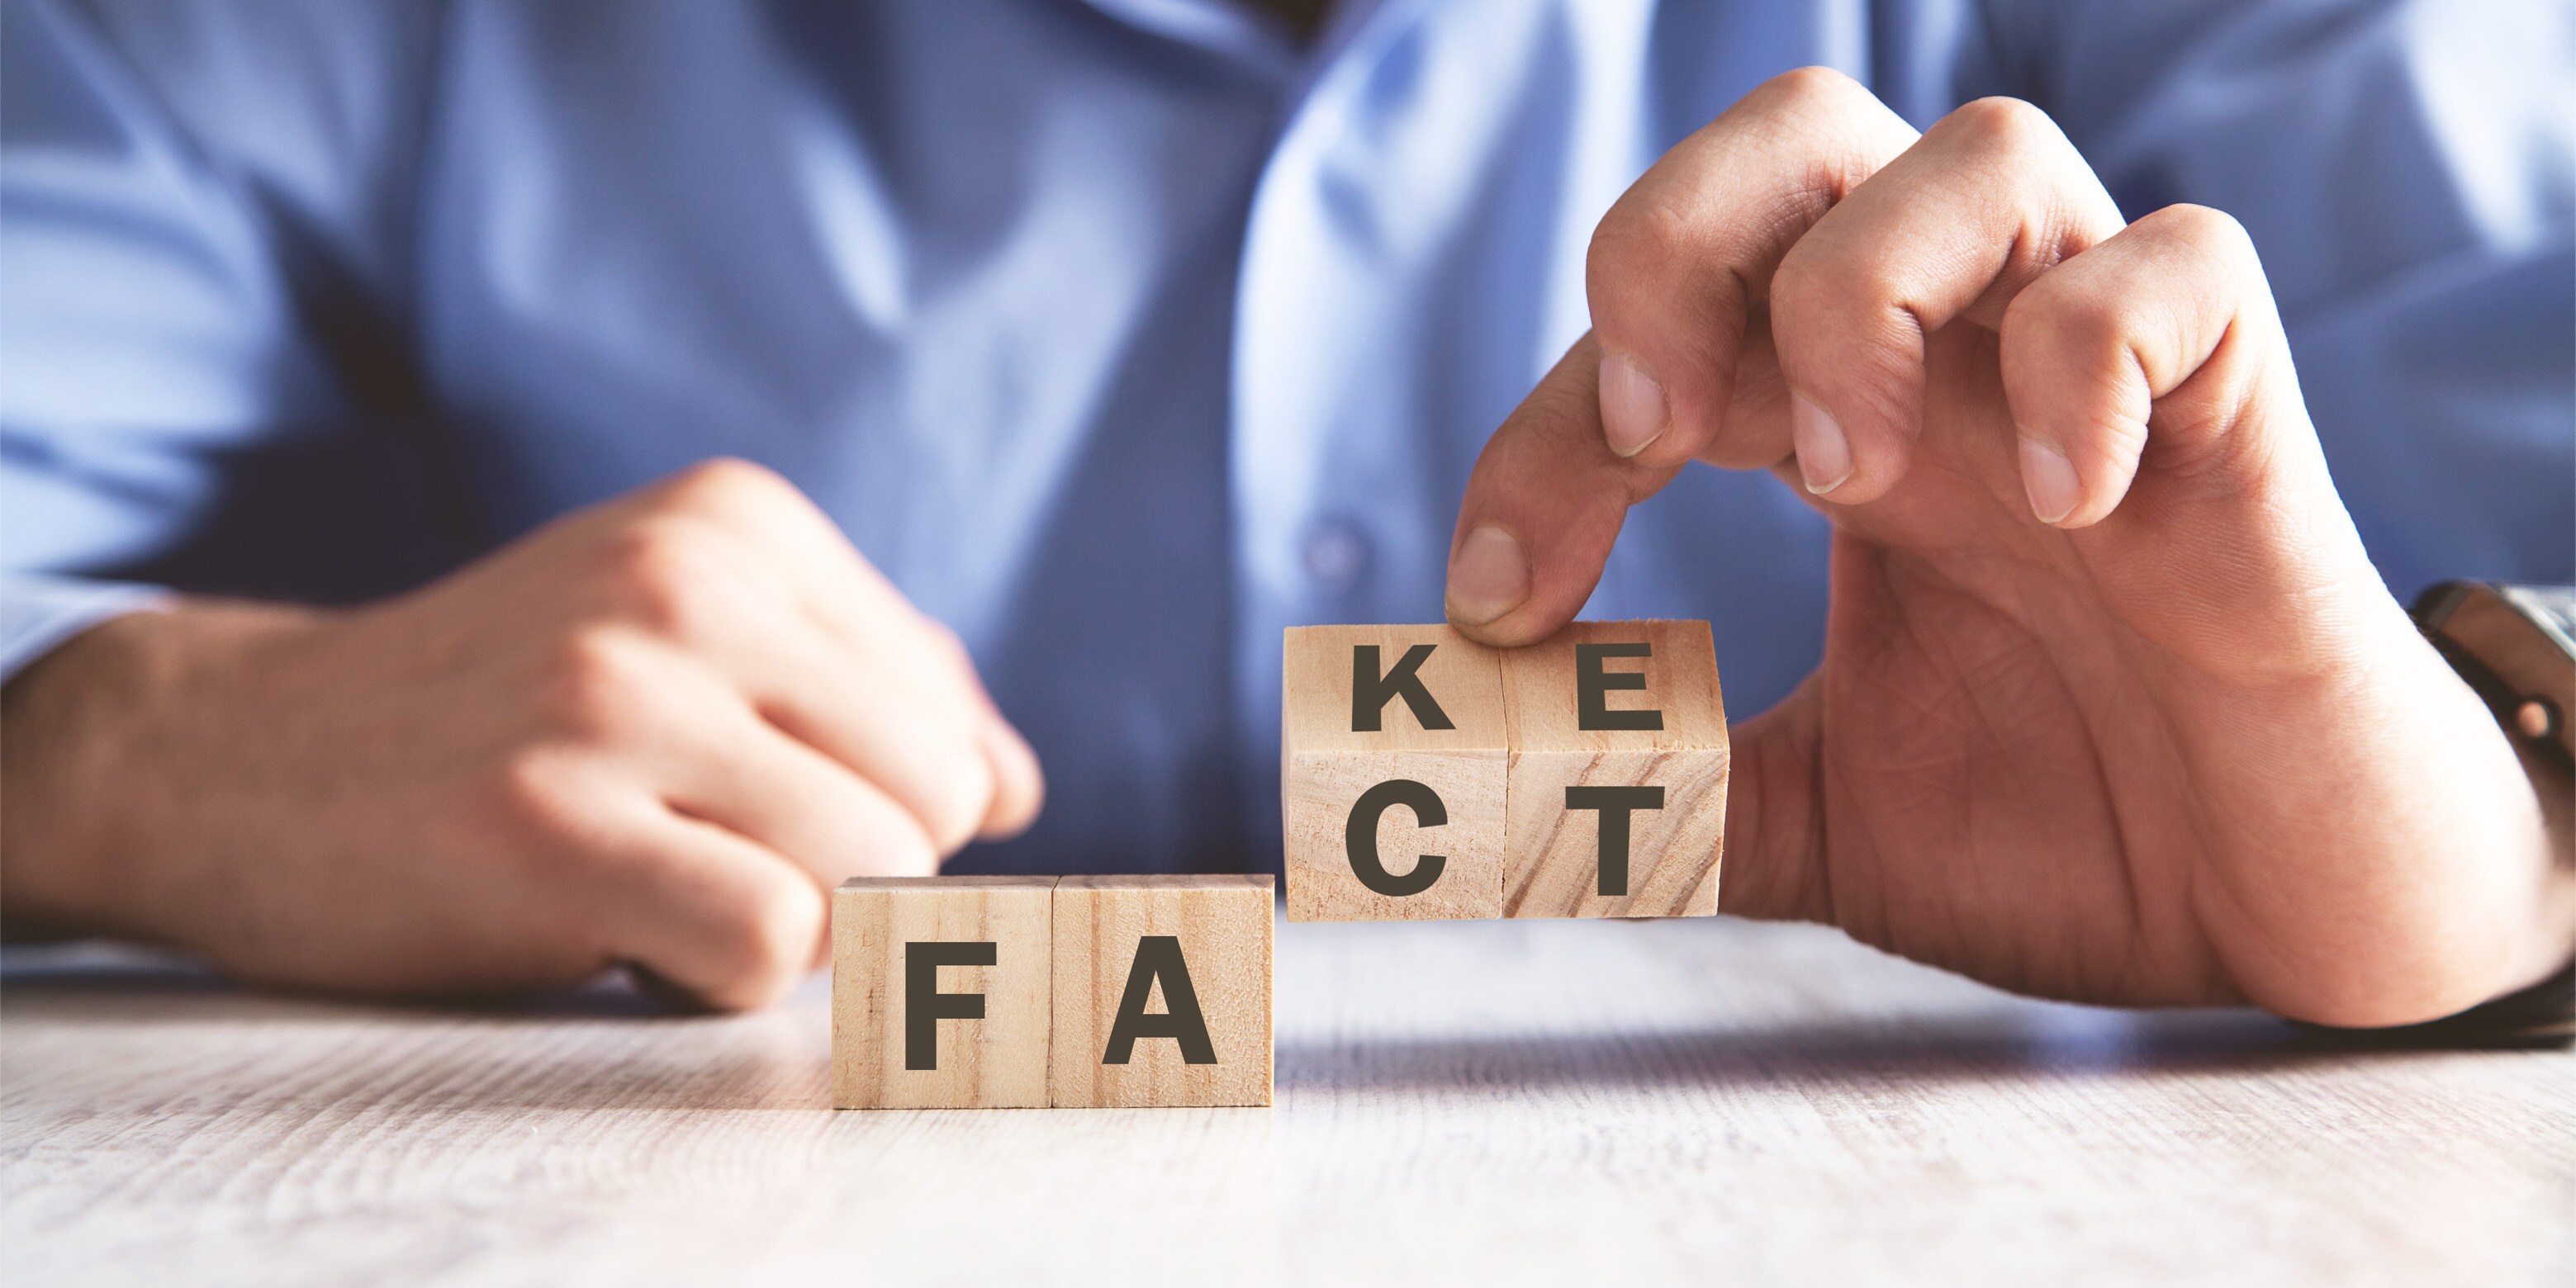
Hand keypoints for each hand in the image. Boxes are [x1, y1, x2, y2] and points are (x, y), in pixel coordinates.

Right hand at [0, 460, 1041, 1008]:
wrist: (231, 753)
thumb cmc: (496, 714)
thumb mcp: (684, 637)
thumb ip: (868, 692)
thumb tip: (1020, 790)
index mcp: (742, 522)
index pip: (955, 730)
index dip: (877, 815)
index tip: (749, 811)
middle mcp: (688, 582)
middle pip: (936, 803)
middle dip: (849, 875)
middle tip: (703, 857)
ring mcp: (612, 694)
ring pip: (871, 876)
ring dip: (783, 927)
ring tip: (654, 883)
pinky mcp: (544, 821)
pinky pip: (772, 945)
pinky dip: (719, 979)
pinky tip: (615, 930)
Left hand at [1444, 69, 2573, 1025]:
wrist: (2282, 916)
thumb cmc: (2073, 832)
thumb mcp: (1821, 823)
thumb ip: (1673, 792)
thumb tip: (1497, 809)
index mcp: (1846, 430)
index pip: (1657, 332)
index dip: (1539, 439)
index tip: (1495, 605)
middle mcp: (1959, 368)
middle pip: (1799, 137)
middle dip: (1674, 243)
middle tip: (1660, 435)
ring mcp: (2104, 379)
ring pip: (1984, 153)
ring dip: (1864, 290)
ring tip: (1853, 480)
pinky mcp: (2248, 423)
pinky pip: (2185, 269)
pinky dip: (2088, 354)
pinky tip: (2064, 504)